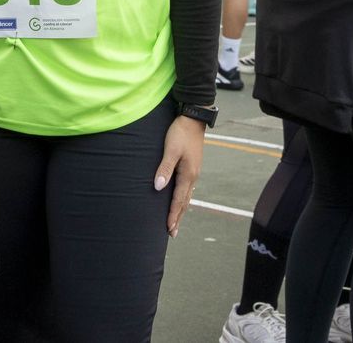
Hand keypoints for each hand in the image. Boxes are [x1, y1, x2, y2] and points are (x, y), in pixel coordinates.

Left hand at [155, 114, 205, 236]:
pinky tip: (182, 200)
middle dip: (178, 218)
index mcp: (188, 174)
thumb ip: (164, 169)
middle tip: (172, 233)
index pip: (178, 200)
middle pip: (184, 202)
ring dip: (181, 210)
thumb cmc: (180, 133)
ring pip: (187, 196)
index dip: (173, 215)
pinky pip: (188, 188)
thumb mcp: (170, 150)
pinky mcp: (192, 167)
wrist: (193, 119)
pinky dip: (184, 199)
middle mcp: (192, 176)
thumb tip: (158, 188)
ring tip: (176, 222)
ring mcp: (193, 172)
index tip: (168, 229)